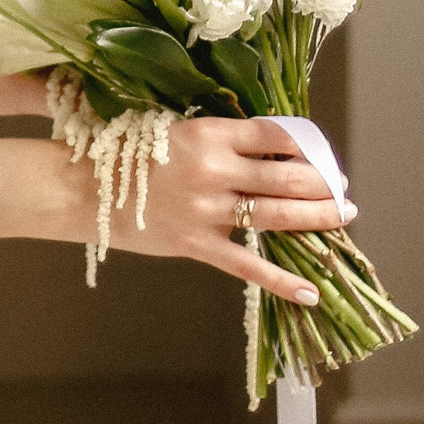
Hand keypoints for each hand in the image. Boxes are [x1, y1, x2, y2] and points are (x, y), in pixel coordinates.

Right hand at [0, 117, 351, 308]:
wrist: (80, 189)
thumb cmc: (126, 153)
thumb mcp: (174, 130)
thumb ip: (218, 139)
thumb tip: (266, 145)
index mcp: (209, 134)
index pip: (275, 135)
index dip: (308, 144)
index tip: (324, 153)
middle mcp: (214, 170)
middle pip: (286, 176)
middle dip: (322, 183)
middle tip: (343, 189)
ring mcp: (207, 210)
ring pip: (277, 216)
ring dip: (317, 218)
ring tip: (343, 217)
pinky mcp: (196, 245)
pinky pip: (248, 266)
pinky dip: (282, 282)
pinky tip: (311, 292)